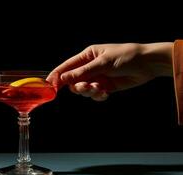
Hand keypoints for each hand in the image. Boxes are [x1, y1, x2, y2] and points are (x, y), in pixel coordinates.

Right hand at [47, 43, 172, 100]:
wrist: (147, 65)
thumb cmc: (126, 56)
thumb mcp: (102, 63)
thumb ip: (82, 72)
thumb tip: (63, 78)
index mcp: (87, 56)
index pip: (67, 66)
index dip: (57, 75)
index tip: (50, 85)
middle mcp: (90, 67)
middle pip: (73, 81)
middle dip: (78, 86)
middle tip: (85, 87)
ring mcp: (97, 77)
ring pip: (83, 89)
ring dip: (88, 91)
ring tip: (98, 89)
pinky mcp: (104, 87)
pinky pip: (94, 95)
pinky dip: (97, 96)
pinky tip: (104, 93)